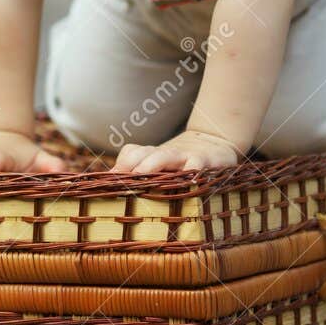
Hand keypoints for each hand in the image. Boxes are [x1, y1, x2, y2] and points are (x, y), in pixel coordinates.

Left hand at [112, 130, 239, 175]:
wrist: (215, 144)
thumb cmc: (181, 161)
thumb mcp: (159, 163)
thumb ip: (137, 167)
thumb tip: (113, 178)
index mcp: (153, 155)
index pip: (132, 153)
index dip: (122, 163)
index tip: (110, 178)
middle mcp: (166, 153)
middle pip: (145, 153)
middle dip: (131, 163)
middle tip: (119, 178)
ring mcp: (185, 156)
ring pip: (166, 156)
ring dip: (151, 163)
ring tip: (139, 174)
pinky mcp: (205, 161)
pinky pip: (197, 165)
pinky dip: (191, 171)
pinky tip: (184, 181)